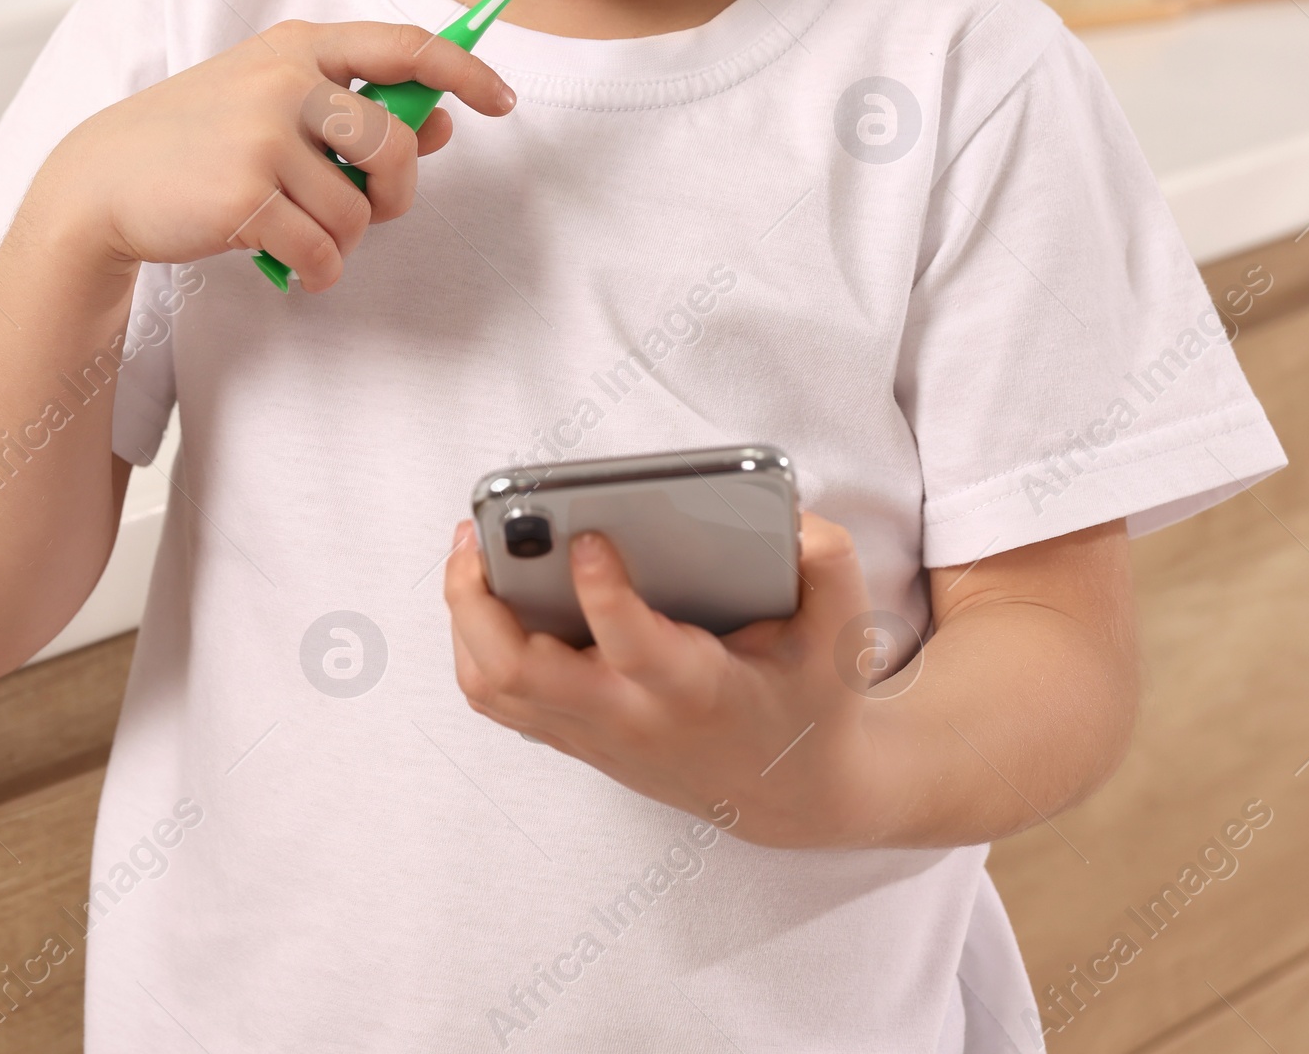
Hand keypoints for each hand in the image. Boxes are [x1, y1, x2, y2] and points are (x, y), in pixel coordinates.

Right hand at [29, 21, 515, 292]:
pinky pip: (324, 251)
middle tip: (369, 208)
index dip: (465, 69)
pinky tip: (292, 264)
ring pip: (360, 208)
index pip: (406, 43)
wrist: (103, 181)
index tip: (502, 99)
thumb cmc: (201, 140)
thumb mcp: (274, 100)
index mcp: (300, 45)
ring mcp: (262, 136)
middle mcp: (285, 80)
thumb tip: (441, 121)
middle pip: (396, 142)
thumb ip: (356, 106)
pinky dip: (319, 271)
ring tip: (304, 235)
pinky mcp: (243, 196)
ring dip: (344, 239)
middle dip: (397, 190)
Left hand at [444, 510, 886, 848]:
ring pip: (492, 686)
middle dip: (481, 600)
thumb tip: (785, 513)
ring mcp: (593, 733)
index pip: (630, 646)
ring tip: (471, 543)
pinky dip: (476, 639)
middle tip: (480, 528)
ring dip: (466, 616)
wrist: (794, 795)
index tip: (588, 535)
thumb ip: (826, 560)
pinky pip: (499, 694)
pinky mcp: (576, 736)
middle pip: (520, 672)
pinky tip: (488, 584)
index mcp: (696, 689)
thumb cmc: (810, 697)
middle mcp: (630, 717)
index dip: (602, 592)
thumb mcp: (842, 630)